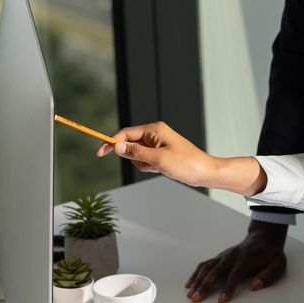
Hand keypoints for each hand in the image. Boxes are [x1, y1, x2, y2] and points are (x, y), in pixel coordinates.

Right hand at [97, 122, 266, 194]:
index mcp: (154, 130)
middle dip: (135, 158)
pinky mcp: (161, 152)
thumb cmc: (186, 164)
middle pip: (130, 144)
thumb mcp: (158, 160)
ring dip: (143, 164)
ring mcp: (158, 143)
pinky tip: (161, 169)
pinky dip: (149, 166)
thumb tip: (117, 146)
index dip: (111, 142)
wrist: (204, 173)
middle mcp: (155, 133)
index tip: (99, 153)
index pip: (126, 133)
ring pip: (137, 154)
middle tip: (151, 165)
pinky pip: (146, 160)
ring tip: (158, 168)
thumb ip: (135, 152)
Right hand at [186, 220, 287, 302]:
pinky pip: (205, 264)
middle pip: (216, 271)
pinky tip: (189, 284)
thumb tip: (255, 286)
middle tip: (196, 299)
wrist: (263, 238)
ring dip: (197, 281)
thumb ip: (269, 275)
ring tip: (190, 295)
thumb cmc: (271, 254)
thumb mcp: (278, 264)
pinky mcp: (220, 256)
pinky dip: (196, 274)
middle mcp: (232, 255)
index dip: (228, 288)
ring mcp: (224, 255)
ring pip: (207, 267)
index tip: (221, 300)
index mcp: (247, 258)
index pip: (235, 274)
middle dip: (205, 286)